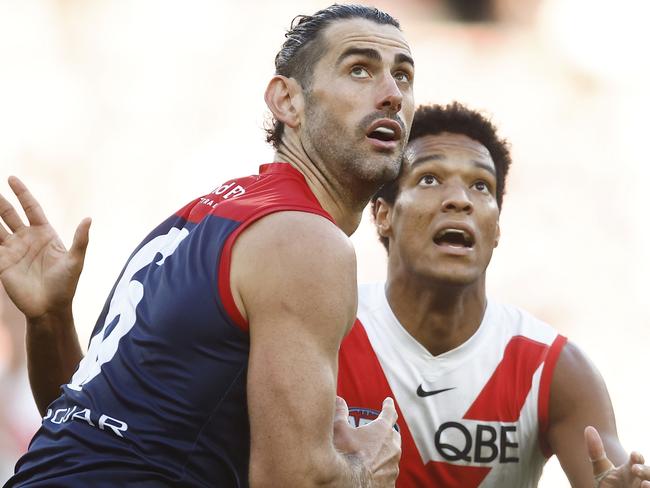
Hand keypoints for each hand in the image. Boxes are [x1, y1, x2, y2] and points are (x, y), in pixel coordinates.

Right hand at [0, 176, 89, 320]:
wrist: (50, 308)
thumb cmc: (66, 285)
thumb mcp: (76, 261)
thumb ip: (80, 240)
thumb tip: (89, 218)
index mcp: (45, 234)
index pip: (31, 208)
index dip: (22, 193)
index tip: (11, 178)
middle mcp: (27, 239)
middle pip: (9, 214)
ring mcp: (13, 250)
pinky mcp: (2, 263)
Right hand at [333, 396, 400, 486]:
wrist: (347, 482)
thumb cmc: (344, 455)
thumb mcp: (339, 429)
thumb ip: (340, 412)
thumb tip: (339, 401)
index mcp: (382, 431)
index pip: (389, 413)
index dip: (388, 406)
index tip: (388, 402)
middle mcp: (392, 448)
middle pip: (393, 435)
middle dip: (386, 432)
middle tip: (376, 433)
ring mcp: (393, 466)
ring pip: (392, 455)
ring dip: (383, 452)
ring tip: (370, 455)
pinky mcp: (391, 482)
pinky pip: (388, 472)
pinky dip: (381, 470)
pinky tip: (370, 471)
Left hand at [586, 426, 649, 486]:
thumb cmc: (609, 485)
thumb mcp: (601, 469)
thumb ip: (596, 451)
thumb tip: (589, 428)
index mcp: (631, 469)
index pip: (637, 460)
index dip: (637, 457)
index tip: (634, 454)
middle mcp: (640, 480)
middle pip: (649, 473)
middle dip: (645, 471)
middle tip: (635, 469)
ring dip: (649, 484)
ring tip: (645, 484)